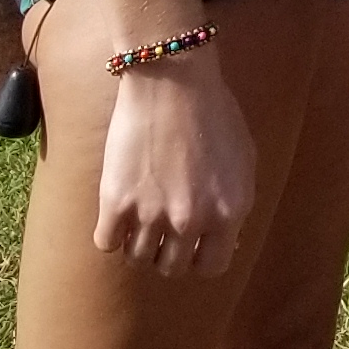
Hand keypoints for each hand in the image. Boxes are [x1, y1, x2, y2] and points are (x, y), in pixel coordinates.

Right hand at [93, 48, 255, 275]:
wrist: (172, 81)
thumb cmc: (213, 112)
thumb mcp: (243, 161)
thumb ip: (234, 203)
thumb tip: (224, 239)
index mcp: (230, 212)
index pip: (212, 267)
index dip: (199, 257)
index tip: (190, 244)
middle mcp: (193, 221)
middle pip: (171, 267)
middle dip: (165, 251)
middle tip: (159, 228)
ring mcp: (153, 214)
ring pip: (137, 259)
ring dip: (136, 243)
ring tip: (136, 218)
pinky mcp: (116, 202)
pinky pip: (106, 243)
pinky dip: (109, 234)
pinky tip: (115, 214)